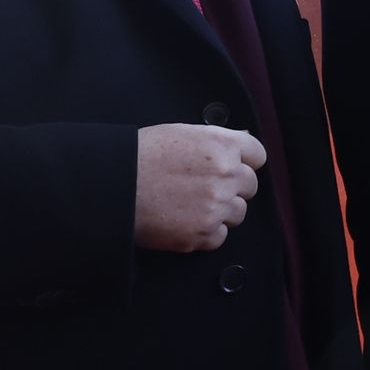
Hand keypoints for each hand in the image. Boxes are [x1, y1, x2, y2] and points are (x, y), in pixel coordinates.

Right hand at [133, 123, 265, 251]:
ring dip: (221, 211)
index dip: (245, 161)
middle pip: (249, 185)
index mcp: (221, 145)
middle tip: (204, 187)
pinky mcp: (202, 234)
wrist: (112, 186)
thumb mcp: (181, 133)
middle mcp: (226, 175)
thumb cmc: (140, 156)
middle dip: (232, 187)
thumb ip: (216, 139)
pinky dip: (206, 232)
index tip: (235, 167)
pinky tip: (184, 220)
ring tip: (191, 205)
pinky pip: (220, 236)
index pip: (257, 155)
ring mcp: (216, 206)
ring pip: (238, 213)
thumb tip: (240, 140)